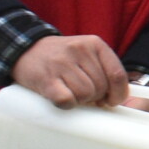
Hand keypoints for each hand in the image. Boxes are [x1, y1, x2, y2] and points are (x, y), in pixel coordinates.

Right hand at [13, 34, 131, 107]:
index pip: (117, 74)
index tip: (112, 100)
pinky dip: (66, 104)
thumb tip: (123, 98)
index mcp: (95, 44)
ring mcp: (61, 63)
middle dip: (95, 96)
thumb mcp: (86, 54)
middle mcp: (79, 50)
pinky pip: (67, 100)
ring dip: (80, 100)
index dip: (118, 94)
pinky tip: (61, 97)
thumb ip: (104, 70)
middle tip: (83, 93)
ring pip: (85, 95)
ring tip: (70, 91)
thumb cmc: (62, 57)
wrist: (26, 49)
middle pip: (101, 87)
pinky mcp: (46, 78)